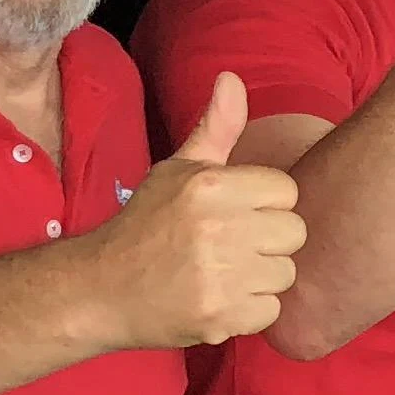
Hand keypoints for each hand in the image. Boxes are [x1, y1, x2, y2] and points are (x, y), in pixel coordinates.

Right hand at [98, 74, 304, 345]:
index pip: (286, 192)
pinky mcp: (220, 316)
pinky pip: (271, 310)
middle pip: (294, 233)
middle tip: (231, 245)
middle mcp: (218, 227)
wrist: (100, 290)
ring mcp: (220, 275)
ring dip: (261, 277)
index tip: (236, 214)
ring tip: (223, 272)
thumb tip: (233, 78)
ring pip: (285, 273)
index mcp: (210, 185)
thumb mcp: (178, 169)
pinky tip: (219, 298)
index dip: (265, 204)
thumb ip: (216, 127)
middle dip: (268, 240)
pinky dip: (250, 310)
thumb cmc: (146, 225)